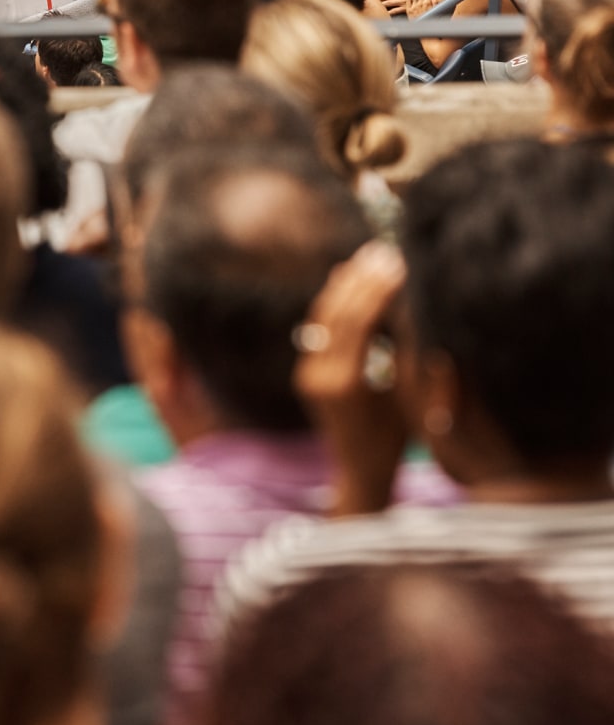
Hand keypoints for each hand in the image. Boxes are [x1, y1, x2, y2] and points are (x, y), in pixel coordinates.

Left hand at [293, 240, 407, 513]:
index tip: (399, 264)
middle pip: (340, 314)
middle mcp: (321, 375)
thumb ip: (407, 357)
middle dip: (363, 279)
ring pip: (324, 317)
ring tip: (368, 256)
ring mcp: (309, 373)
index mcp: (347, 383)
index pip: (360, 322)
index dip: (379, 289)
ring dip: (346, 284)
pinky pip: (319, 329)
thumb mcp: (408, 398)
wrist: (360, 473)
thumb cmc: (397, 442)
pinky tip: (348, 279)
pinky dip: (334, 302)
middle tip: (385, 251)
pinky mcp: (308, 372)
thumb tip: (417, 308)